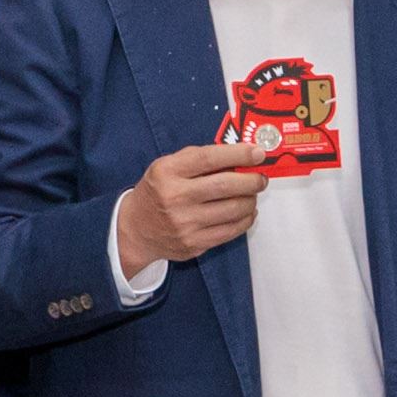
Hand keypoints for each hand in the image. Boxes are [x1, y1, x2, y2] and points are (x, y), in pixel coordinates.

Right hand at [116, 140, 274, 270]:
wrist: (136, 230)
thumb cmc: (157, 192)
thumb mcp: (168, 166)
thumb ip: (199, 159)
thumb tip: (240, 157)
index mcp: (167, 172)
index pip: (208, 159)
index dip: (238, 154)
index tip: (258, 153)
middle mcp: (175, 198)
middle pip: (225, 186)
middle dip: (251, 180)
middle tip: (261, 178)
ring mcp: (185, 224)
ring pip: (233, 210)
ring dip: (250, 200)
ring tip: (252, 195)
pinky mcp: (194, 243)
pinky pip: (230, 231)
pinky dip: (245, 220)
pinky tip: (246, 212)